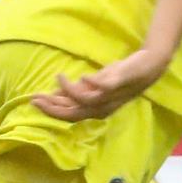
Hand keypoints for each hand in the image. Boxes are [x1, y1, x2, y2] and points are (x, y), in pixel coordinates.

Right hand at [31, 48, 165, 121]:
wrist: (147, 67)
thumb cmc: (119, 77)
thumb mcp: (95, 85)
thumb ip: (77, 91)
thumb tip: (56, 93)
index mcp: (95, 109)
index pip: (68, 114)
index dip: (50, 110)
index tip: (33, 101)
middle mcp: (101, 107)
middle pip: (73, 112)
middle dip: (53, 106)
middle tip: (36, 97)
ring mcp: (110, 96)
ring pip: (85, 100)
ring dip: (69, 91)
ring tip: (59, 76)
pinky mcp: (119, 83)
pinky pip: (105, 87)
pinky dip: (93, 84)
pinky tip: (83, 77)